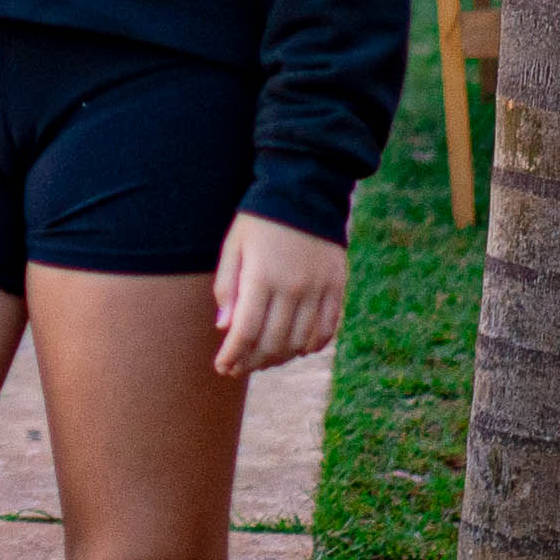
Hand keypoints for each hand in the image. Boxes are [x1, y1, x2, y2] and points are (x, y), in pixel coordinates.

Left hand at [209, 213, 349, 375]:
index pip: (246, 331)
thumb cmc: (260, 220)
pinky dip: (310, 346)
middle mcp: (292, 288)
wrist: (305, 191)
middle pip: (272, 342)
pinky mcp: (337, 287)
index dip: (233, 355)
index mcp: (262, 277)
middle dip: (252, 362)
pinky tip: (296, 349)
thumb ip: (227, 287)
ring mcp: (318, 289)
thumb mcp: (234, 247)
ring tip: (263, 361)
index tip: (222, 366)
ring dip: (278, 358)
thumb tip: (225, 327)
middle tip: (239, 368)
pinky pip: (326, 330)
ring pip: (299, 342)